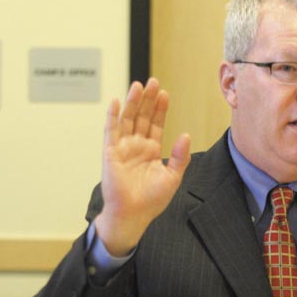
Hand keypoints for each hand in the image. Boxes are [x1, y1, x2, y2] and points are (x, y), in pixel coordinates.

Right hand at [94, 77, 190, 255]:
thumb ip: (180, 156)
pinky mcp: (110, 153)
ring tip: (138, 85)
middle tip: (153, 81)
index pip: (155, 124)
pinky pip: (110, 131)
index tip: (164, 93)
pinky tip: (116, 101)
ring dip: (132, 102)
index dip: (160, 109)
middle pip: (142, 117)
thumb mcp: (173, 177)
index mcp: (151, 151)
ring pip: (127, 120)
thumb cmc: (152, 200)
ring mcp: (123, 148)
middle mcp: (136, 146)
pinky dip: (112, 116)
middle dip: (147, 100)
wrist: (133, 215)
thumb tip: (185, 134)